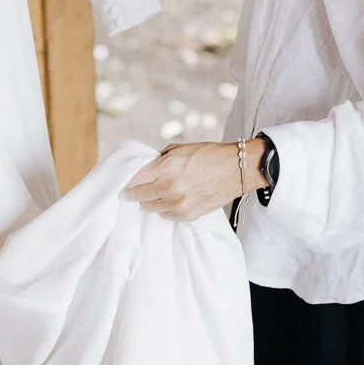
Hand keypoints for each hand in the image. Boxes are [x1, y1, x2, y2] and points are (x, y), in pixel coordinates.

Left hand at [124, 142, 244, 221]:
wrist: (237, 169)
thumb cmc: (209, 155)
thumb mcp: (180, 149)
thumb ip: (160, 159)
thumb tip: (144, 167)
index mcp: (166, 169)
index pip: (133, 179)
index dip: (128, 180)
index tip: (126, 180)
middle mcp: (169, 189)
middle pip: (137, 196)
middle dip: (136, 191)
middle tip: (138, 187)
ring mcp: (179, 204)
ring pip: (150, 208)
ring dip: (151, 200)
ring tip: (160, 191)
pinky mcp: (188, 215)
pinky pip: (166, 215)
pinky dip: (166, 208)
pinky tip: (173, 198)